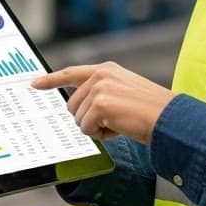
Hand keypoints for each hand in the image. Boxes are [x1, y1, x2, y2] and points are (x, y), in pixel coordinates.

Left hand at [30, 62, 174, 143]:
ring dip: (97, 128)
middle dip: (88, 119)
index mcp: (107, 69)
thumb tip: (79, 109)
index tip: (34, 84)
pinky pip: (86, 129)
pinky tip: (120, 128)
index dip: (51, 80)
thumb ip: (102, 93)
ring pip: (78, 120)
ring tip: (121, 122)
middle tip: (115, 120)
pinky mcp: (100, 105)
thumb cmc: (152, 111)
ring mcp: (99, 88)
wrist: (170, 119)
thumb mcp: (125, 92)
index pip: (72, 73)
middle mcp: (101, 75)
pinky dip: (102, 135)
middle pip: (72, 106)